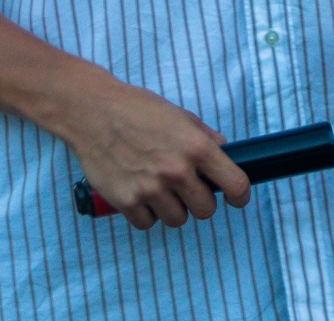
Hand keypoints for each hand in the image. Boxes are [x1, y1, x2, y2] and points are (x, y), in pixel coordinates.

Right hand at [61, 79, 249, 228]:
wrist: (93, 113)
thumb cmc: (137, 109)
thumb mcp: (180, 115)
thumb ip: (205, 137)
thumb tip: (225, 151)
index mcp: (197, 147)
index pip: (235, 184)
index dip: (240, 196)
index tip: (237, 199)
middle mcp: (177, 171)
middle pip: (206, 210)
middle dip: (201, 201)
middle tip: (189, 190)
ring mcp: (151, 188)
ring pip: (178, 220)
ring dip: (173, 209)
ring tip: (162, 191)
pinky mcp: (126, 201)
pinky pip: (148, 224)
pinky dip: (147, 215)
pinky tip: (142, 197)